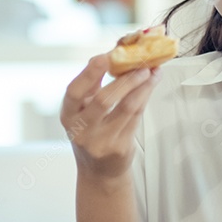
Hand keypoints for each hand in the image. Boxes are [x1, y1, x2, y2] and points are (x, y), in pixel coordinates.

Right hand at [60, 54, 159, 182]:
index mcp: (68, 115)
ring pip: (126, 108)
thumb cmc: (92, 130)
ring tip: (152, 71)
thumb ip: (93, 83)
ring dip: (142, 86)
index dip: (89, 73)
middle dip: (125, 79)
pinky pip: (136, 117)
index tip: (106, 56)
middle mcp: (81, 130)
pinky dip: (145, 97)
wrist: (99, 170)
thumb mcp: (84, 109)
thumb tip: (115, 50)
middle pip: (104, 101)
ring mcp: (100, 141)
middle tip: (141, 63)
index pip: (74, 92)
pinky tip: (151, 84)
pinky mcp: (119, 148)